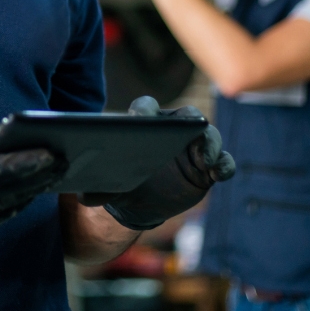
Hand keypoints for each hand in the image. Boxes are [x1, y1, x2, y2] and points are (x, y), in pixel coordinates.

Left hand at [80, 96, 236, 230]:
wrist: (140, 202)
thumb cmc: (121, 182)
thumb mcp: (108, 184)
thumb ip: (98, 187)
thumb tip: (85, 196)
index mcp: (145, 124)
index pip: (147, 108)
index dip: (145, 111)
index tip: (142, 120)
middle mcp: (173, 129)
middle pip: (187, 116)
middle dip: (191, 123)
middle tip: (193, 134)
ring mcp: (194, 147)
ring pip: (210, 136)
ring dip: (212, 145)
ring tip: (208, 161)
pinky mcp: (208, 167)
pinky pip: (223, 161)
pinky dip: (224, 165)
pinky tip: (220, 176)